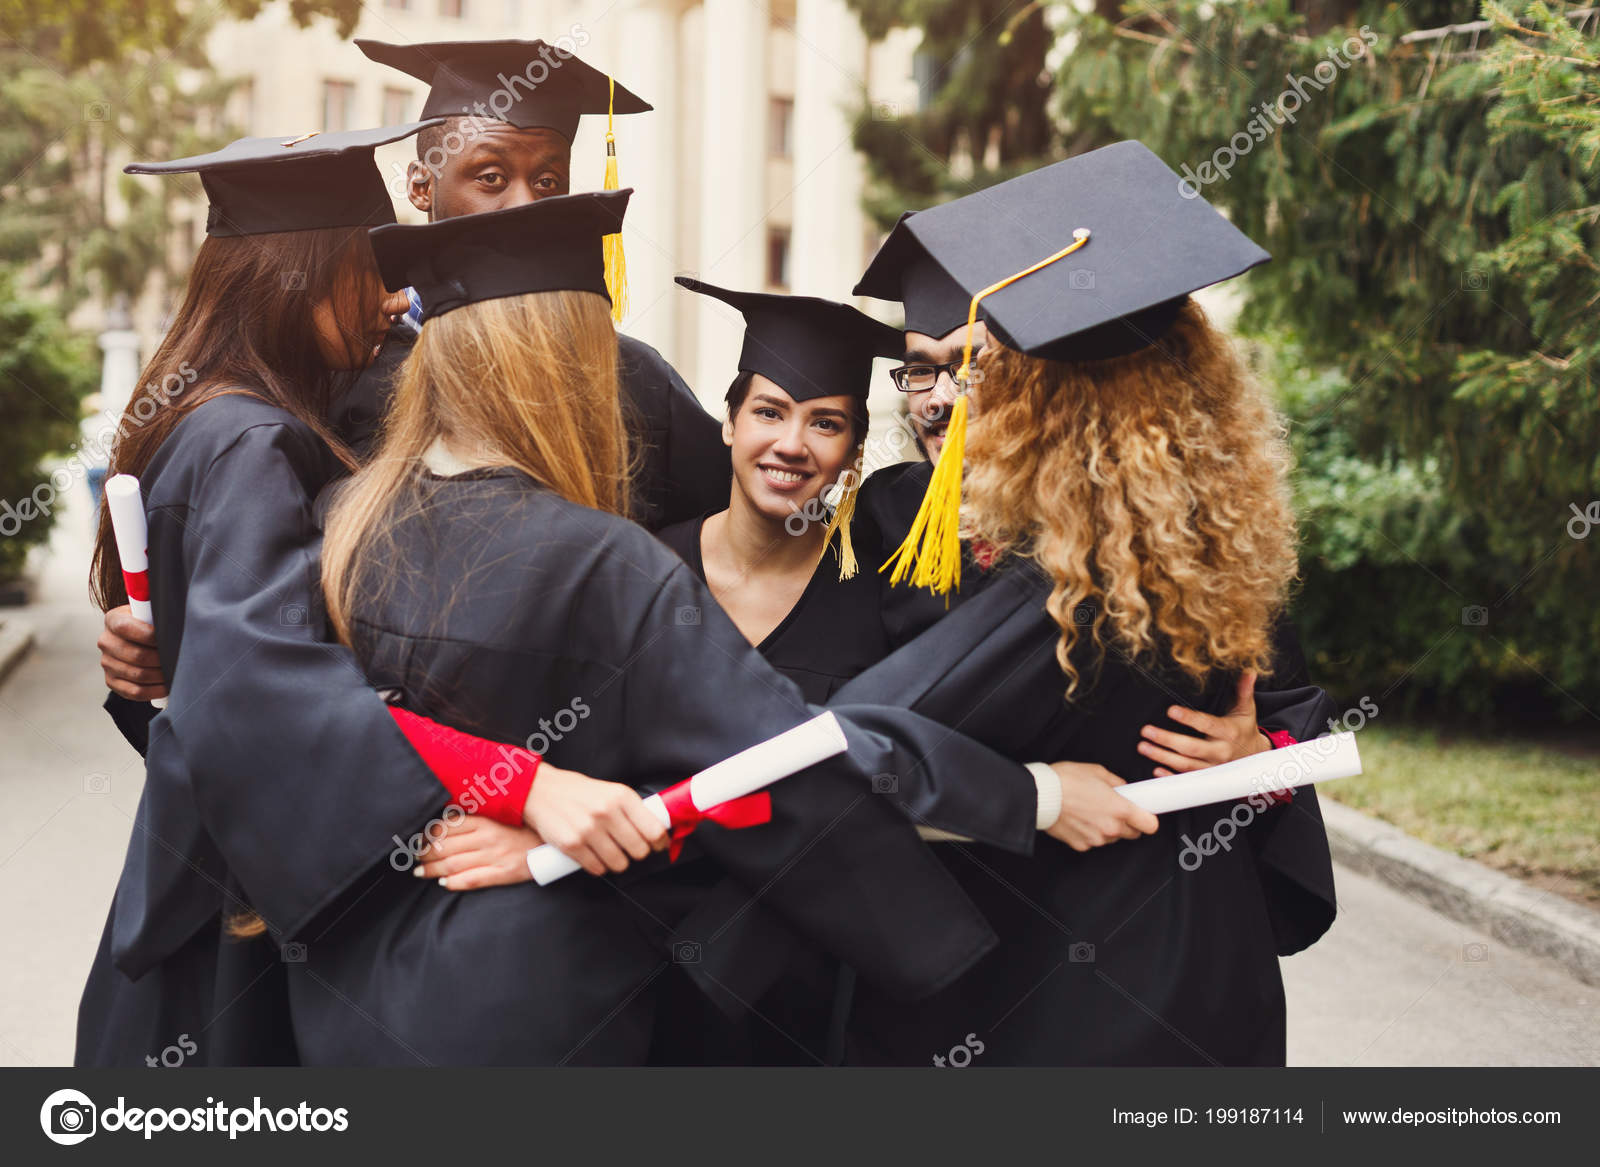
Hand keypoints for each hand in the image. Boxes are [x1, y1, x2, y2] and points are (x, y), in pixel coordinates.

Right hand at [99, 605, 168, 700]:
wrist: (138, 636)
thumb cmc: (149, 623)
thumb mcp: (150, 611)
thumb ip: (158, 613)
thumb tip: (175, 623)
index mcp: (114, 620)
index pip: (126, 627)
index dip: (149, 635)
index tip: (169, 638)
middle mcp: (106, 642)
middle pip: (136, 655)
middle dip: (162, 659)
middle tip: (179, 659)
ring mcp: (107, 663)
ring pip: (138, 674)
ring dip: (161, 676)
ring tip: (176, 672)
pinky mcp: (112, 681)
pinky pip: (134, 691)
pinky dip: (154, 691)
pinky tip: (167, 686)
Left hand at [414, 815, 542, 890]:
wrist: (558, 842)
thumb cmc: (528, 826)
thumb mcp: (503, 814)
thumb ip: (479, 814)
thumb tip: (449, 816)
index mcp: (486, 820)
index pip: (447, 826)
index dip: (427, 834)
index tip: (417, 838)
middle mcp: (488, 837)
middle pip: (445, 846)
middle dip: (424, 852)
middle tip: (413, 856)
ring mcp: (495, 856)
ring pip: (453, 864)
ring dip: (432, 869)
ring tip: (420, 871)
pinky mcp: (504, 873)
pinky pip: (473, 879)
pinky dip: (454, 883)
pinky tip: (444, 884)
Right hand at [521, 763, 669, 876]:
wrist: (541, 790)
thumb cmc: (579, 792)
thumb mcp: (611, 791)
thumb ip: (632, 810)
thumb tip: (657, 833)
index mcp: (622, 796)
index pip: (654, 830)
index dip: (660, 843)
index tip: (658, 846)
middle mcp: (607, 812)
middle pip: (639, 851)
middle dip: (637, 853)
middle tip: (629, 848)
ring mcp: (588, 830)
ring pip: (619, 863)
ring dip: (618, 863)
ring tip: (610, 852)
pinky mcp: (571, 845)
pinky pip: (597, 869)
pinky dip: (599, 867)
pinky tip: (594, 856)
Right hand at [1044, 762, 1159, 851]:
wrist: (1039, 795)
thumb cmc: (1065, 780)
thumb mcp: (1096, 771)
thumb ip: (1116, 782)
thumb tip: (1123, 788)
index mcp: (1120, 809)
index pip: (1150, 825)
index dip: (1148, 819)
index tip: (1143, 815)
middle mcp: (1110, 828)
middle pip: (1132, 834)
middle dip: (1127, 823)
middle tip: (1113, 809)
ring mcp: (1096, 839)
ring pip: (1111, 838)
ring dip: (1107, 828)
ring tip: (1091, 812)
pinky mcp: (1081, 845)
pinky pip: (1093, 841)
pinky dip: (1090, 833)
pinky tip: (1079, 819)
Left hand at [1137, 671, 1268, 776]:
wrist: (1254, 756)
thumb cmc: (1244, 728)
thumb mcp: (1246, 709)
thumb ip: (1243, 691)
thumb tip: (1249, 671)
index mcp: (1228, 732)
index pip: (1207, 725)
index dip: (1189, 718)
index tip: (1171, 711)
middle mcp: (1220, 752)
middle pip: (1191, 748)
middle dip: (1167, 740)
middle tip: (1146, 731)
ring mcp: (1212, 767)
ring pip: (1185, 765)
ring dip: (1162, 757)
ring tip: (1143, 746)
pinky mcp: (1206, 778)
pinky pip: (1187, 779)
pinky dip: (1171, 777)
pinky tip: (1155, 770)